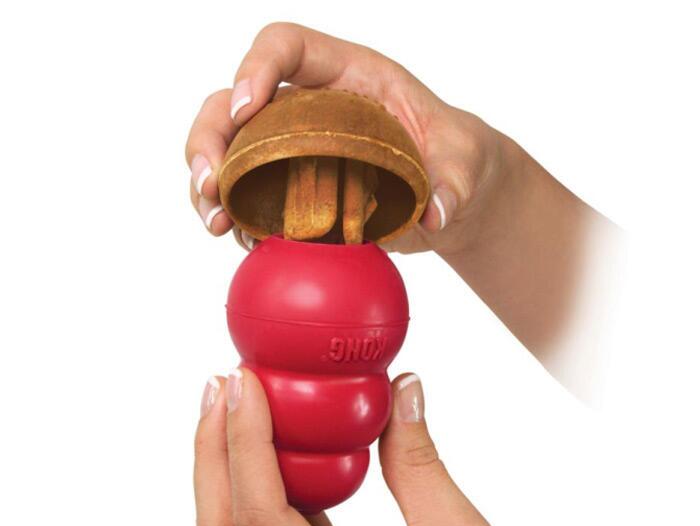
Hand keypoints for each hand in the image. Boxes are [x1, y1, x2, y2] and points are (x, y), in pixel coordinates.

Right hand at [185, 22, 503, 256]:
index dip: (257, 67)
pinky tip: (242, 241)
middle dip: (211, 139)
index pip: (287, 47)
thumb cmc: (455, 159)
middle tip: (211, 184)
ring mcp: (297, 151)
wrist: (449, 194)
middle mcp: (311, 108)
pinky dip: (238, 218)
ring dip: (211, 185)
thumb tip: (433, 214)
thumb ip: (453, 184)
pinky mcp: (296, 192)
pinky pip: (252, 198)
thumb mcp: (464, 165)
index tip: (245, 108)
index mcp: (349, 76)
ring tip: (215, 222)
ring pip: (231, 152)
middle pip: (235, 103)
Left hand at [195, 370, 553, 525]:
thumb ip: (418, 460)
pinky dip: (262, 490)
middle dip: (213, 453)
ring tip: (236, 408)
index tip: (245, 383)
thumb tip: (401, 389)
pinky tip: (280, 452)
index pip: (261, 517)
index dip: (244, 442)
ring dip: (229, 470)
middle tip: (222, 385)